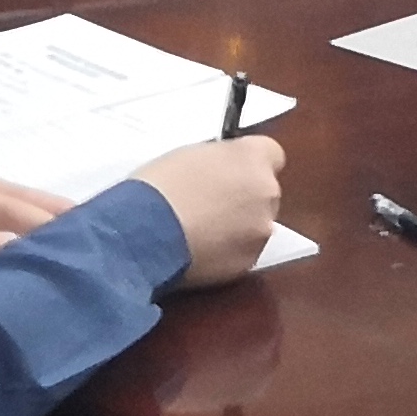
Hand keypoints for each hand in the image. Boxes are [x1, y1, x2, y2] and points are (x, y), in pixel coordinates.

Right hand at [129, 135, 286, 288]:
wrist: (143, 234)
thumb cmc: (158, 188)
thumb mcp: (189, 154)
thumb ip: (219, 159)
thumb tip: (222, 169)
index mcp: (251, 158)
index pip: (273, 154)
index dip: (251, 163)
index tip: (234, 171)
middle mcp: (266, 191)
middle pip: (265, 191)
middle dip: (244, 197)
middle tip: (211, 203)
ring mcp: (260, 229)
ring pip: (257, 224)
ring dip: (238, 226)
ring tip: (201, 231)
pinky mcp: (249, 262)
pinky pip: (244, 252)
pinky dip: (227, 251)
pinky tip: (199, 250)